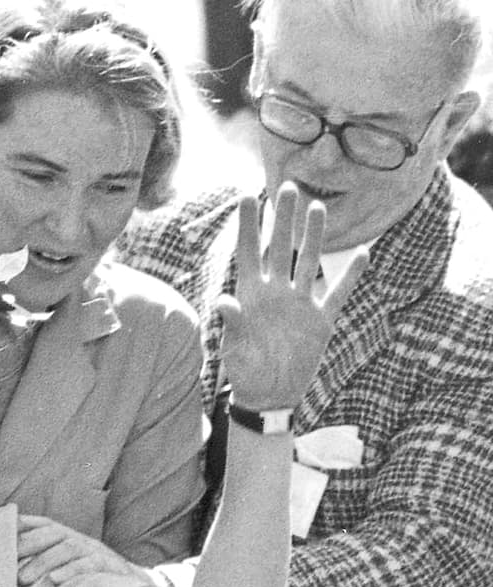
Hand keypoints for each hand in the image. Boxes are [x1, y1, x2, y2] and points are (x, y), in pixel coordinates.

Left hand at [17, 514, 152, 586]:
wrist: (129, 586)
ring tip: (23, 578)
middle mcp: (77, 539)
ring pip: (66, 548)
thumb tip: (6, 573)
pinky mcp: (107, 565)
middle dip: (25, 544)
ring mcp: (93, 550)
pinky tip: (55, 580)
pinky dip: (71, 571)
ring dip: (42, 562)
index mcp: (64, 536)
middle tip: (4, 561)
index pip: (40, 524)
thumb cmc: (86, 577)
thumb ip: (39, 563)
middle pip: (49, 533)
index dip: (20, 524)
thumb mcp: (63, 566)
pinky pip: (88, 565)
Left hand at [220, 182, 367, 409]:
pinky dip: (351, 275)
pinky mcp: (321, 320)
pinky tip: (364, 252)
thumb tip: (224, 302)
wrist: (270, 397)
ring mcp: (299, 303)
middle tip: (287, 186)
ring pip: (309, 261)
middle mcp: (275, 293)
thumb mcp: (236, 347)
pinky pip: (338, 293)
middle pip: (280, 247)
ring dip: (314, 235)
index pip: (248, 252)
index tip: (247, 195)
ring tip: (317, 207)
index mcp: (251, 295)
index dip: (248, 225)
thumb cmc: (246, 373)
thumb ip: (234, 322)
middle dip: (282, 218)